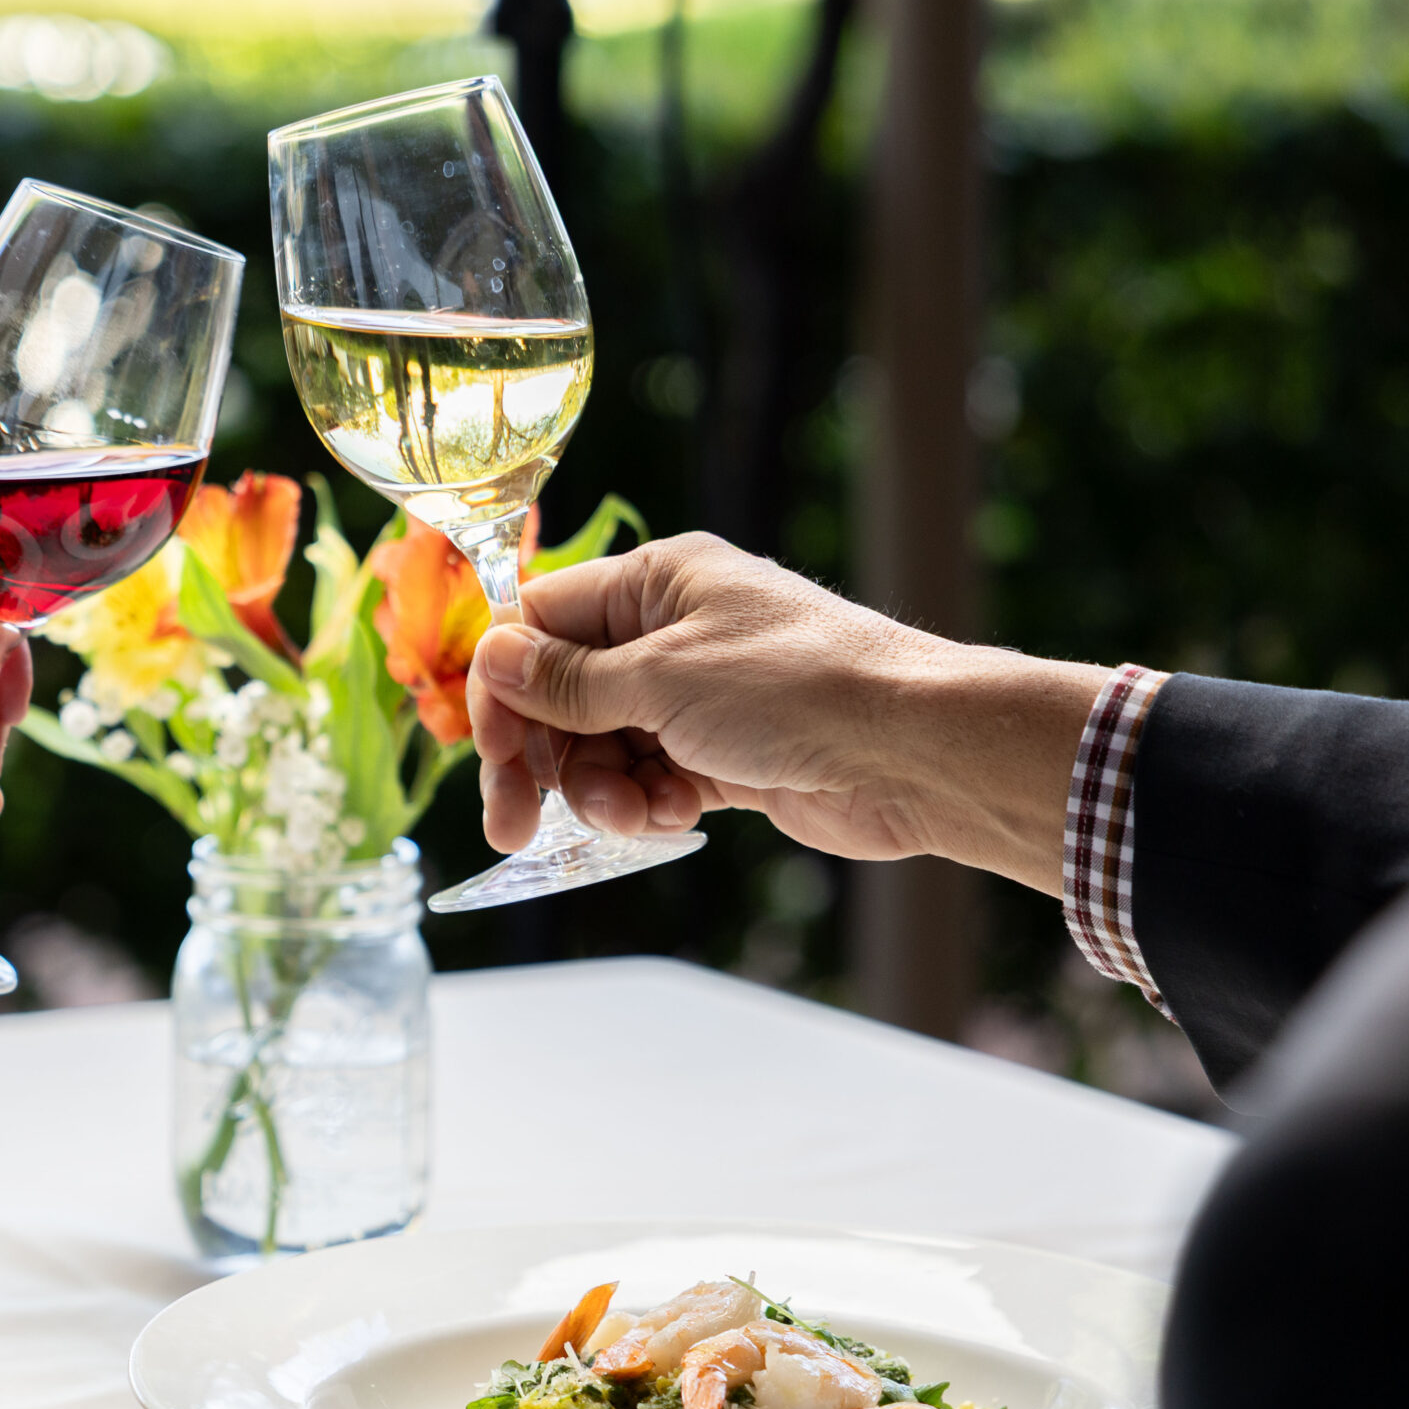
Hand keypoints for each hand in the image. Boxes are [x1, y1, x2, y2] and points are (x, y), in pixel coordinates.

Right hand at [464, 532, 1108, 895]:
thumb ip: (571, 680)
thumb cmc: (800, 689)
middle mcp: (671, 631)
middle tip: (513, 826)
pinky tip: (667, 820)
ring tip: (630, 816)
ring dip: (597, 790)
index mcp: (656, 581)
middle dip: (541, 760)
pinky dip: (643, 804)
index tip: (494, 757)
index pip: (538, 624)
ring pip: (601, 746)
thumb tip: (494, 657)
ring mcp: (697, 694)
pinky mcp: (723, 753)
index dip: (505, 691)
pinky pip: (649, 778)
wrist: (915, 753)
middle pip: (561, 694)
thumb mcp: (664, 678)